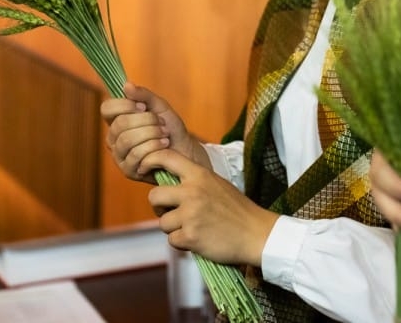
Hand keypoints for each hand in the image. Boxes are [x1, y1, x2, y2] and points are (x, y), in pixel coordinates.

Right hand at [102, 82, 209, 182]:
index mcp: (117, 121)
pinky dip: (154, 147)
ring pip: (127, 140)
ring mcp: (119, 156)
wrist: (185, 151)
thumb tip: (126, 85)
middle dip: (146, 121)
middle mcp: (114, 139)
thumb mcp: (160, 107)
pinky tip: (164, 145)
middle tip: (161, 123)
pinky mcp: (128, 171)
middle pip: (119, 124)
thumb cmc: (170, 129)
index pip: (107, 109)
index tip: (143, 107)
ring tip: (165, 134)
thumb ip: (144, 96)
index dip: (124, 105)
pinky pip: (136, 155)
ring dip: (151, 134)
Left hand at [144, 150, 278, 267]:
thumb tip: (167, 184)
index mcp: (199, 175)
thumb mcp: (216, 184)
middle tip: (172, 212)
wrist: (256, 233)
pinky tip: (199, 239)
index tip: (143, 167)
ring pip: (162, 222)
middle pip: (154, 196)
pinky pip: (172, 241)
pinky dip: (183, 243)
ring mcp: (190, 214)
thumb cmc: (237, 210)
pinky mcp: (190, 236)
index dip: (149, 160)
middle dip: (159, 207)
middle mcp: (192, 191)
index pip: (167, 158)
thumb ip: (194, 181)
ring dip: (174, 228)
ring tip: (195, 228)